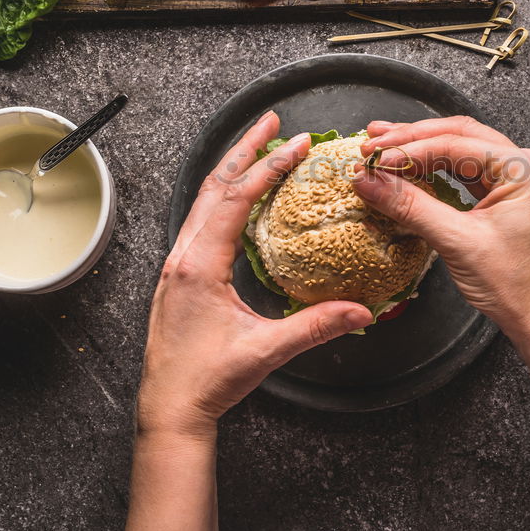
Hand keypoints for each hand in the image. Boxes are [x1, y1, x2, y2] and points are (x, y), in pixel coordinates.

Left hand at [136, 111, 372, 439]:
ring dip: (231, 170)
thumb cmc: (206, 381)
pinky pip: (200, 221)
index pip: (236, 200)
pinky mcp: (180, 276)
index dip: (269, 167)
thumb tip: (361, 311)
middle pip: (213, 186)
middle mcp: (183, 258)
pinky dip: (222, 197)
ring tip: (257, 147)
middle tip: (270, 120)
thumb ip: (315, 327)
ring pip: (203, 201)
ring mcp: (177, 265)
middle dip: (244, 149)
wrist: (168, 410)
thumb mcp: (265, 352)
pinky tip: (237, 199)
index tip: (297, 143)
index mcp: (200, 267)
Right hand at [351, 116, 529, 341]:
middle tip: (374, 141)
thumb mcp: (456, 242)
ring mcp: (514, 182)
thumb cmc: (517, 286)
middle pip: (458, 135)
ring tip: (386, 147)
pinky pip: (465, 173)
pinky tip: (411, 170)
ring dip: (422, 149)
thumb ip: (410, 206)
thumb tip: (370, 181)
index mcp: (522, 168)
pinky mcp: (504, 199)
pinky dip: (435, 170)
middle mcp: (523, 167)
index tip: (374, 160)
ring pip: (460, 151)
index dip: (408, 150)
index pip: (454, 145)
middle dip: (413, 137)